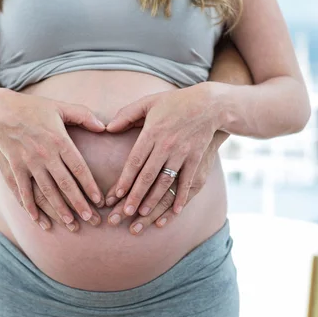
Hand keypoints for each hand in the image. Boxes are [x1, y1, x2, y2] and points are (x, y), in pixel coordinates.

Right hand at [0, 88, 104, 225]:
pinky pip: (23, 192)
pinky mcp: (14, 168)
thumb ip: (83, 115)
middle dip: (79, 204)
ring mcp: (28, 163)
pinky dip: (30, 207)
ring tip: (71, 224)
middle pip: (65, 184)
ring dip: (59, 210)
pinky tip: (39, 220)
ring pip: (46, 192)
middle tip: (91, 220)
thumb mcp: (60, 107)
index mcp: (59, 140)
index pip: (79, 168)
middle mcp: (45, 154)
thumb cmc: (33, 108)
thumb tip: (104, 127)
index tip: (99, 201)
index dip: (90, 186)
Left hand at [105, 83, 221, 217]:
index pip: (134, 160)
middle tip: (125, 212)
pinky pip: (187, 181)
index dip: (125, 179)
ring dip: (154, 200)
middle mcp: (166, 145)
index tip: (116, 194)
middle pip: (148, 175)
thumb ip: (127, 114)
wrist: (210, 104)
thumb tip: (108, 128)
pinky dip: (181, 197)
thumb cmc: (175, 102)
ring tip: (143, 214)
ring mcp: (182, 153)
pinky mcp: (196, 158)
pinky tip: (174, 211)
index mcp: (152, 132)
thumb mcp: (148, 102)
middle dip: (135, 196)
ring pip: (165, 181)